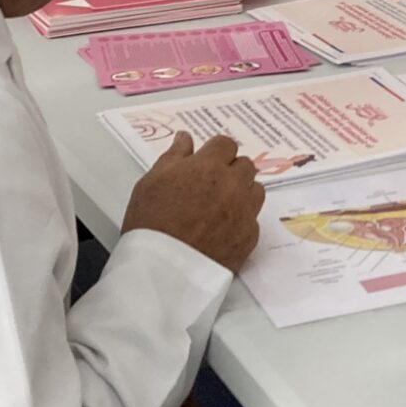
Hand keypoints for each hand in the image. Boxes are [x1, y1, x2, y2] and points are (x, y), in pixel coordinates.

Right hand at [121, 130, 263, 271]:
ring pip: (255, 191)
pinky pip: (253, 219)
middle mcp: (234, 185)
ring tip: (219, 207)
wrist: (163, 268)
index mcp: (209, 166)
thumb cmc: (150, 221)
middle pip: (244, 165)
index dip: (215, 153)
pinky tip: (222, 230)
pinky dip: (242, 220)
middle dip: (230, 171)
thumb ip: (173, 156)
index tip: (204, 164)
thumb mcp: (151, 181)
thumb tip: (185, 138)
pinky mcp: (250, 237)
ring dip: (242, 192)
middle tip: (209, 186)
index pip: (226, 144)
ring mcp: (245, 212)